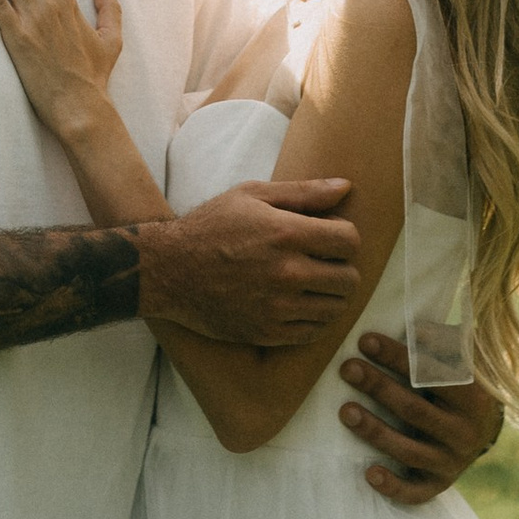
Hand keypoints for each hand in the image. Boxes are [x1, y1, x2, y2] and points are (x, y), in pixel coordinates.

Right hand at [138, 183, 361, 346]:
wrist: (169, 270)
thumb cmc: (211, 226)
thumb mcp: (252, 195)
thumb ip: (303, 192)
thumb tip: (346, 186)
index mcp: (285, 233)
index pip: (349, 241)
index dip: (345, 236)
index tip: (329, 236)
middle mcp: (286, 273)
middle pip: (349, 279)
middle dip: (342, 266)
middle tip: (323, 261)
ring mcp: (277, 307)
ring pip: (336, 308)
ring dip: (330, 294)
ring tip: (311, 282)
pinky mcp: (267, 332)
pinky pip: (314, 332)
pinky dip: (314, 318)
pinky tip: (298, 303)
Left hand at [340, 330, 504, 509]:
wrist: (483, 430)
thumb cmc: (459, 385)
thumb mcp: (459, 362)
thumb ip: (441, 345)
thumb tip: (414, 326)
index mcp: (473, 398)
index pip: (433, 375)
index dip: (398, 357)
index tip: (365, 340)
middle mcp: (465, 433)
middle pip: (415, 411)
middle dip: (378, 387)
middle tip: (348, 369)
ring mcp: (452, 462)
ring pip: (409, 450)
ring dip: (375, 431)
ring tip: (346, 411)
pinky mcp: (439, 485)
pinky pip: (415, 492)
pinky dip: (392, 486)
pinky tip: (368, 473)